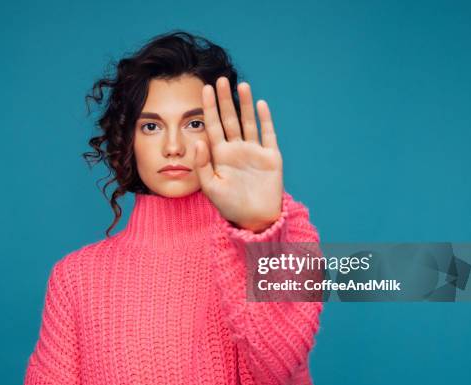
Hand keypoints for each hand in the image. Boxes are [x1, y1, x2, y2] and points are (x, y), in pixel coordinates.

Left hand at [194, 76, 283, 232]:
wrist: (255, 220)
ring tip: (242, 85)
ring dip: (245, 104)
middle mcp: (237, 149)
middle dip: (225, 100)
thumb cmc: (230, 206)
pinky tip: (260, 104)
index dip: (209, 108)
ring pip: (248, 122)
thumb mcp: (211, 188)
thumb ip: (203, 165)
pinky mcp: (271, 157)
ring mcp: (254, 151)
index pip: (213, 126)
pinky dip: (265, 119)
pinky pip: (268, 134)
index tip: (204, 90)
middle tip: (219, 79)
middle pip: (230, 119)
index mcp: (221, 155)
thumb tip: (199, 140)